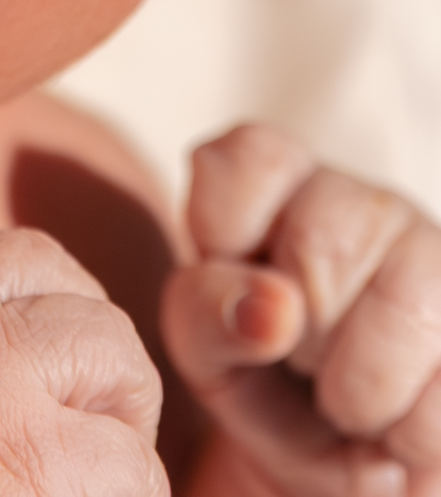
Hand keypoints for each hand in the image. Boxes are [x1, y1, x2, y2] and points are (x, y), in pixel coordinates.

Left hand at [162, 124, 440, 496]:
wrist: (333, 464)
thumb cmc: (258, 378)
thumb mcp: (203, 346)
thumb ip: (207, 311)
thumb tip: (276, 309)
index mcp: (278, 178)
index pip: (249, 157)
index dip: (225, 227)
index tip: (227, 275)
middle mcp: (362, 200)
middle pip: (321, 238)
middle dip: (296, 331)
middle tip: (295, 358)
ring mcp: (433, 254)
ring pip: (405, 304)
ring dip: (357, 392)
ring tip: (346, 403)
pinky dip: (409, 436)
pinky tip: (395, 429)